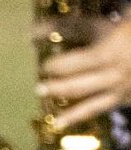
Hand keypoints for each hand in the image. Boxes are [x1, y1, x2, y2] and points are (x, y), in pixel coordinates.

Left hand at [36, 13, 130, 128]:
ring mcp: (122, 91)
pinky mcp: (124, 101)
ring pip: (92, 106)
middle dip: (58, 89)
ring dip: (69, 112)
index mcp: (106, 54)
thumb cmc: (111, 33)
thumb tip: (28, 34)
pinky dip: (79, 117)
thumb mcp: (89, 26)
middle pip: (81, 86)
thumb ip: (60, 28)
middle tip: (38, 89)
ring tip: (51, 119)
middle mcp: (115, 76)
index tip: (43, 66)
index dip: (57, 66)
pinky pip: (99, 111)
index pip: (76, 64)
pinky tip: (62, 123)